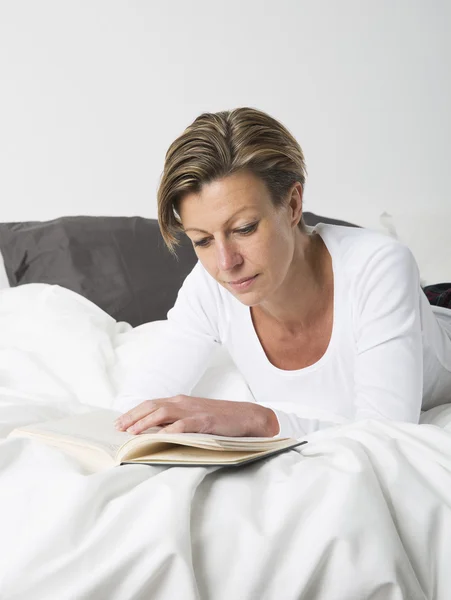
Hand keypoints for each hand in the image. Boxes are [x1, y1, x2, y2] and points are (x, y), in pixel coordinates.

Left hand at [114, 395, 279, 436]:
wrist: (245, 416)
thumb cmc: (219, 419)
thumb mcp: (194, 416)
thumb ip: (176, 420)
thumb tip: (154, 431)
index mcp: (180, 401)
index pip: (151, 404)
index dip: (134, 413)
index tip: (119, 423)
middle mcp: (183, 403)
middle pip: (152, 406)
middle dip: (133, 417)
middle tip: (119, 429)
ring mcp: (194, 410)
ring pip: (163, 413)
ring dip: (146, 423)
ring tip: (133, 433)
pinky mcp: (205, 421)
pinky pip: (184, 424)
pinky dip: (171, 430)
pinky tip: (161, 437)